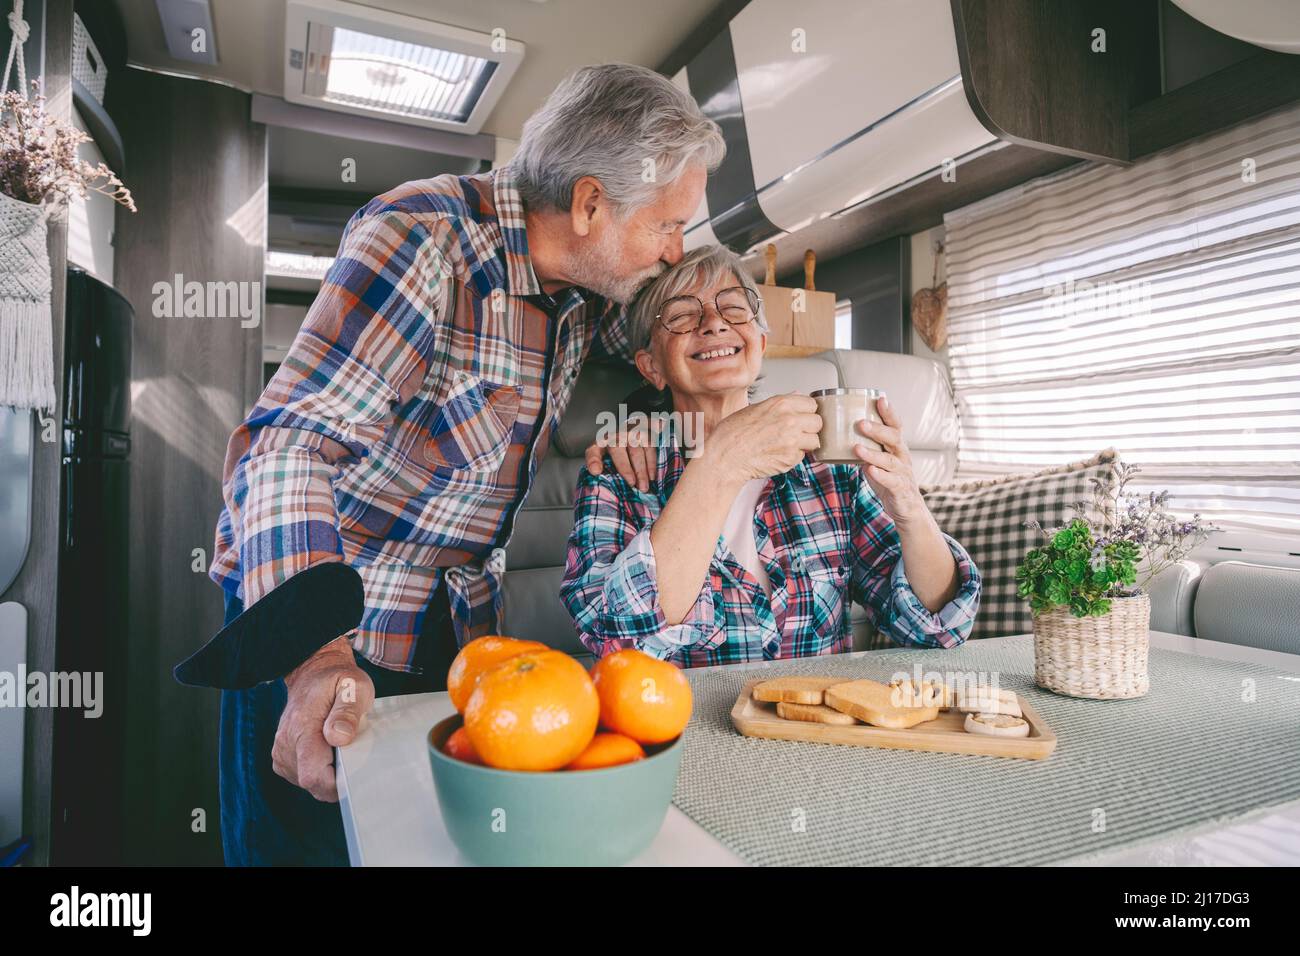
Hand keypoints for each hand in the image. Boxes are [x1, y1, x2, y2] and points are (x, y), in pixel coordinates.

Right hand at [273, 635, 374, 801]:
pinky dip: (319, 771)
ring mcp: (281, 752)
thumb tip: (339, 738)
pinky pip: (303, 778)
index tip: (355, 773)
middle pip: (312, 783)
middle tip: (351, 753)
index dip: (336, 784)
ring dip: (328, 773)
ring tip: (338, 747)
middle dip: (336, 778)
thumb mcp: (352, 687)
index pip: (312, 775)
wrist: (313, 674)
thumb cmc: (337, 680)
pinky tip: (328, 751)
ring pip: (309, 783)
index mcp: (302, 727)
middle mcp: (286, 743)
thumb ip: (347, 712)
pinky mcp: (282, 758)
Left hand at [585, 419, 659, 491]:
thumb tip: (601, 481)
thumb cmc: (618, 450)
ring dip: (641, 470)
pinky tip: (652, 476)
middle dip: (625, 468)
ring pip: (636, 450)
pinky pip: (650, 448)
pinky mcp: (646, 433)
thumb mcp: (605, 456)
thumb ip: (602, 468)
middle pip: (618, 449)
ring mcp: (631, 433)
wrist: (633, 429)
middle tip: (631, 484)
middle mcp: (615, 436)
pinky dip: (652, 464)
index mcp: (601, 443)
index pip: (593, 451)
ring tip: (643, 486)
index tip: (596, 471)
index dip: (593, 460)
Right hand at [699, 393, 821, 483]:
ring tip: (788, 444)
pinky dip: (794, 457)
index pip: (812, 404)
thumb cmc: (732, 433)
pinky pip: (802, 456)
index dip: (807, 412)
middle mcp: (790, 420)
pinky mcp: (790, 458)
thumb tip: (797, 395)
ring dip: (805, 444)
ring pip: (815, 441)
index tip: (802, 416)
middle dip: (809, 428)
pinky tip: (778, 454)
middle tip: (797, 432)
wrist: (725, 457)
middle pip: (818, 422)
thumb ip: (780, 403)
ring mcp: (792, 440)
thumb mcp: (755, 408)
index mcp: (781, 404)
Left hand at [853, 396, 928, 524]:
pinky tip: (869, 470)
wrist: (907, 508)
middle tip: (860, 423)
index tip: (880, 398)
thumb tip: (839, 433)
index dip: (889, 412)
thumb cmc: (889, 479)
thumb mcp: (878, 459)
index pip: (895, 426)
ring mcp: (902, 473)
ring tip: (857, 447)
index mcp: (897, 447)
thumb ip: (866, 446)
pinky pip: (891, 481)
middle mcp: (902, 456)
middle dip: (878, 430)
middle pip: (894, 439)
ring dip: (873, 453)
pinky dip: (880, 475)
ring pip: (890, 460)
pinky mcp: (900, 489)